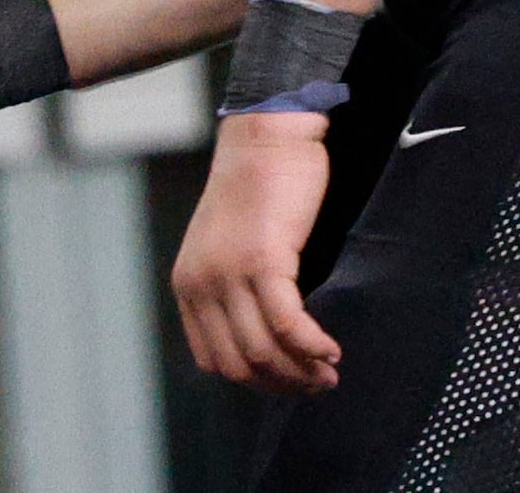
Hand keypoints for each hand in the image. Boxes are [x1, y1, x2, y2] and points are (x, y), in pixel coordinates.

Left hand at [171, 110, 341, 393]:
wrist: (266, 136)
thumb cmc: (258, 188)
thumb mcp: (229, 247)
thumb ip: (235, 291)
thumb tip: (269, 342)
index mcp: (188, 284)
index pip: (213, 360)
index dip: (256, 380)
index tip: (289, 379)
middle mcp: (200, 283)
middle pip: (240, 364)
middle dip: (282, 384)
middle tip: (317, 383)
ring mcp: (227, 273)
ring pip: (263, 351)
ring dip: (301, 371)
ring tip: (328, 371)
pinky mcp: (262, 259)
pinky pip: (287, 324)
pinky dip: (311, 345)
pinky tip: (330, 349)